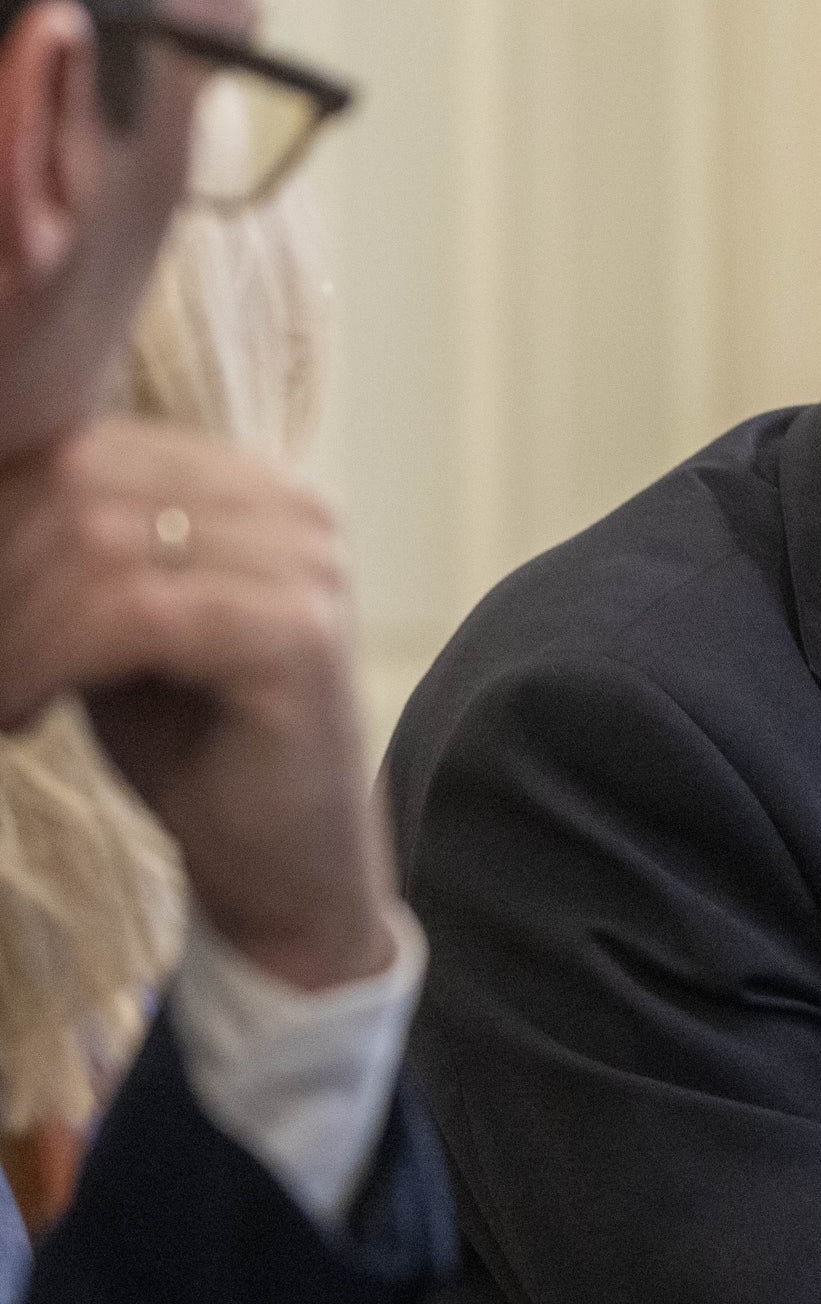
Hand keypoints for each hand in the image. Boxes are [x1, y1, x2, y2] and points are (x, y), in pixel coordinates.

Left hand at [0, 420, 395, 989]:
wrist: (287, 858)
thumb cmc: (191, 739)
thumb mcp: (115, 618)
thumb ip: (69, 548)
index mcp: (251, 484)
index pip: (82, 445)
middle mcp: (293, 508)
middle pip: (82, 481)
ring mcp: (307, 568)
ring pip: (99, 545)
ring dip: (11, 629)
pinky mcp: (298, 637)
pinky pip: (133, 613)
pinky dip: (47, 662)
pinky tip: (26, 712)